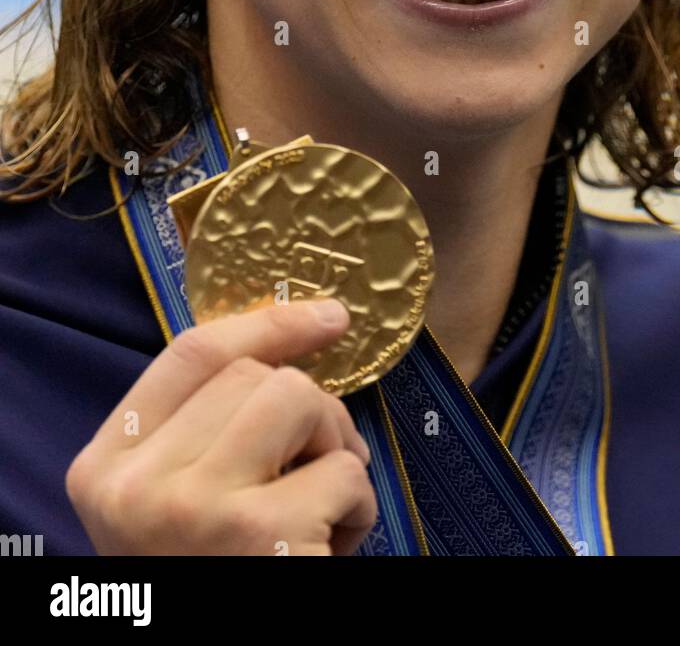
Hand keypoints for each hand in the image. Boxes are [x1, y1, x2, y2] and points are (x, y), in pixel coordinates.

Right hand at [66, 299, 376, 555]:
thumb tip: (286, 345)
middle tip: (314, 473)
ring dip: (337, 449)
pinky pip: (345, 473)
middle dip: (310, 413)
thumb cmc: (212, 576)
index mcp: (106, 470)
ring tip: (324, 509)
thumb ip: (198, 434)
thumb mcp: (169, 508)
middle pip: (255, 377)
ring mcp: (197, 508)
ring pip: (301, 401)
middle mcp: (138, 487)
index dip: (267, 324)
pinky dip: (360, 506)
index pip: (191, 354)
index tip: (324, 317)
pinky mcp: (262, 536)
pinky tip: (335, 549)